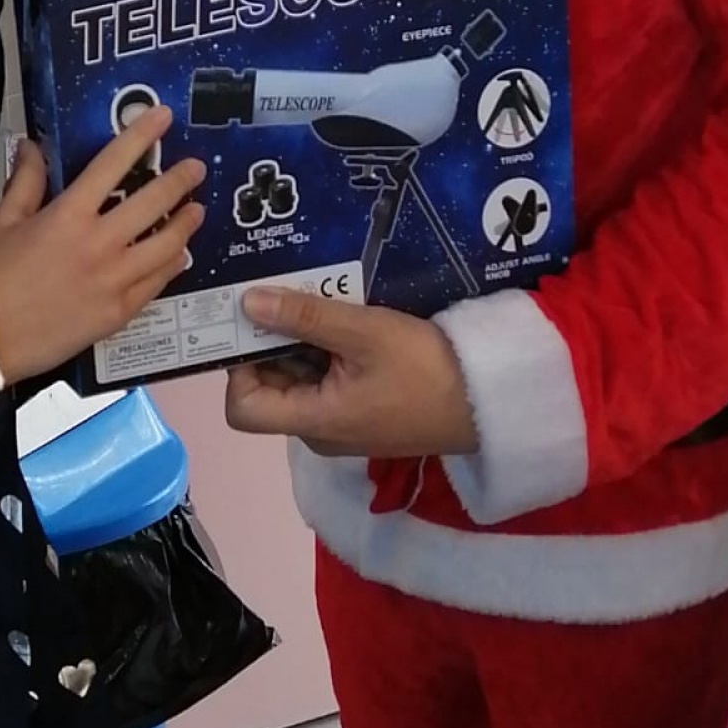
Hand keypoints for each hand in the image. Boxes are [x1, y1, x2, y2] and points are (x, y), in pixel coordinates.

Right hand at [0, 108, 205, 384]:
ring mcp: (114, 280)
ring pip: (166, 245)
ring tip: (197, 211)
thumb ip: (25, 182)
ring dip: (186, 224)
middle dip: (180, 180)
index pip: (112, 164)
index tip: (164, 116)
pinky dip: (172, 264)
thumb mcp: (1, 222)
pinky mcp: (119, 312)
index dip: (141, 136)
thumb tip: (31, 145)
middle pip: (153, 203)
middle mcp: (99, 243)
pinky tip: (180, 255)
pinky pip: (157, 283)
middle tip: (197, 168)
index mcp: (68, 215)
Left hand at [224, 285, 476, 458]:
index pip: (241, 409)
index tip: (256, 325)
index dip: (238, 367)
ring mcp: (342, 424)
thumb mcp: (365, 332)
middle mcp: (318, 431)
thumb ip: (304, 317)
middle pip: (269, 389)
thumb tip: (247, 303)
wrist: (489, 401)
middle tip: (284, 296)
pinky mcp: (363, 412)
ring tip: (315, 300)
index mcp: (312, 421)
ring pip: (299, 381)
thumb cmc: (426, 369)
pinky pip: (327, 382)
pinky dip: (325, 353)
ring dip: (301, 344)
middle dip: (270, 344)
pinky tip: (342, 320)